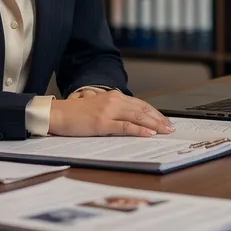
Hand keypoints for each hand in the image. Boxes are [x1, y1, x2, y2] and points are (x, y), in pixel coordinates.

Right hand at [49, 91, 174, 136]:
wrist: (58, 113)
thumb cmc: (76, 113)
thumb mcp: (99, 108)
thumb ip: (114, 111)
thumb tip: (131, 121)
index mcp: (114, 97)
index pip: (140, 104)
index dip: (155, 113)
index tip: (165, 121)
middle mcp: (114, 101)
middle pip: (143, 110)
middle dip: (159, 119)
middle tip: (171, 128)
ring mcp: (108, 112)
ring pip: (138, 117)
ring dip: (154, 125)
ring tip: (165, 131)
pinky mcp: (102, 123)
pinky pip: (125, 127)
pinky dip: (139, 130)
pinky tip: (148, 134)